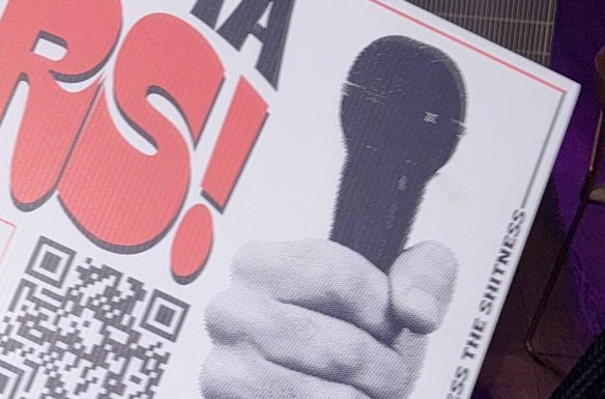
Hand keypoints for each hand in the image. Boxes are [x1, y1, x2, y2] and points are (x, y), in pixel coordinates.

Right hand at [202, 238, 456, 398]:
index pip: (343, 278)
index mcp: (259, 264)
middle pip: (345, 348)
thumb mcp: (388, 294)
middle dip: (382, 370)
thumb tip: (417, 311)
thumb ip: (422, 273)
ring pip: (335, 395)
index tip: (388, 325)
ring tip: (361, 391)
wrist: (318, 386)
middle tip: (381, 372)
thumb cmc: (350, 338)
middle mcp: (232, 310)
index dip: (385, 312)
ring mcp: (229, 366)